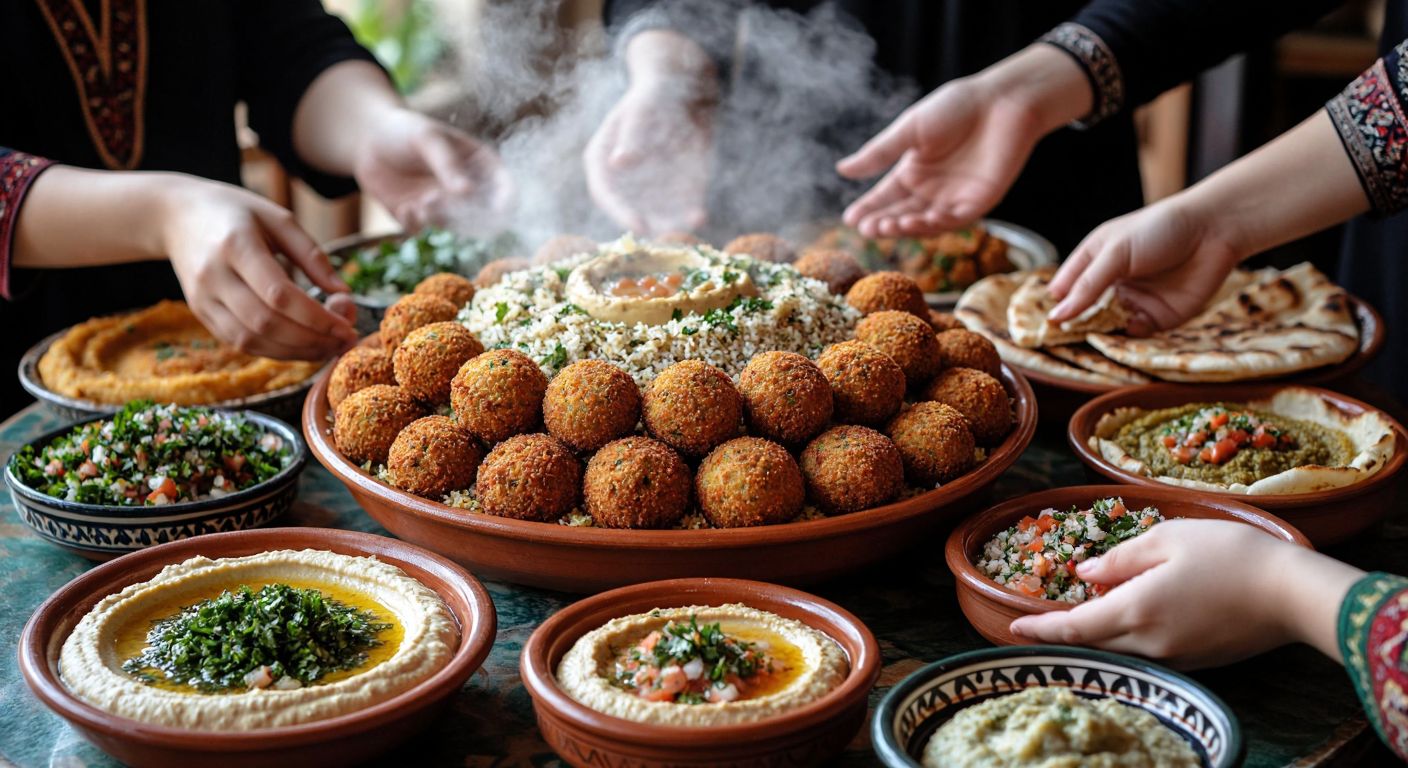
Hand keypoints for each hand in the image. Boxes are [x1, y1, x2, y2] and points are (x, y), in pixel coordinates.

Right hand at [161, 177, 358, 359]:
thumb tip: (345, 294)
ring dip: (296, 351)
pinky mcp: (200, 312)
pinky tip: (302, 346)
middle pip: (265, 322)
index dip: (316, 317)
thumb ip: (312, 256)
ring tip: (330, 347)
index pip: (278, 294)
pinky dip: (275, 351)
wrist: (176, 216)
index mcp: (234, 244)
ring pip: (251, 339)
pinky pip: (240, 342)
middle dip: (311, 339)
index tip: (347, 326)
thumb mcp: (279, 219)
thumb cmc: (237, 213)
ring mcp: (202, 298)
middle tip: (345, 342)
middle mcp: (213, 275)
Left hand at [354, 108, 513, 233]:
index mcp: (481, 165)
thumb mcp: (427, 139)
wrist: (369, 138)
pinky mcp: (420, 216)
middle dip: (466, 215)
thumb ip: (447, 164)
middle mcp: (468, 190)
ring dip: (439, 218)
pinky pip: (424, 230)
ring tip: (420, 202)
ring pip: (455, 228)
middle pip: (488, 217)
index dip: (508, 202)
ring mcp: (446, 205)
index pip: (508, 190)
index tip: (497, 209)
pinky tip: (405, 207)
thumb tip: (468, 192)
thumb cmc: (405, 129)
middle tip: (439, 199)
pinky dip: (416, 223)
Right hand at [584, 79, 713, 234]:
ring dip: (672, 223)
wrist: (682, 91)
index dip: (620, 212)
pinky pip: (679, 205)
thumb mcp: (643, 110)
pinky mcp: (672, 186)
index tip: (638, 226)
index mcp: (602, 158)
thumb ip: (632, 135)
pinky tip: (700, 215)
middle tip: (667, 235)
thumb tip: (618, 163)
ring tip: (689, 223)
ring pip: (656, 213)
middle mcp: (622, 179)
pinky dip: (689, 211)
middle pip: (631, 210)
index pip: (604, 192)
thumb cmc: (654, 95)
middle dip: (650, 223)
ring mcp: (647, 186)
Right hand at [838, 45, 1091, 238]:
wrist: (1002, 101)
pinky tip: (915, 220)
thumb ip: (879, 153)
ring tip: (887, 225)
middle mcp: (932, 190)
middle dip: (883, 223)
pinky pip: (953, 221)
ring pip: (925, 223)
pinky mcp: (979, 203)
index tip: (849, 219)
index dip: (868, 209)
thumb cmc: (956, 107)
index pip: (885, 197)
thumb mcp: (910, 129)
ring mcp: (954, 199)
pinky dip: (933, 224)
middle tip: (866, 229)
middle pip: (902, 214)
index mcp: (913, 171)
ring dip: (905, 228)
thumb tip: (842, 169)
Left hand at [1008, 519, 1360, 668]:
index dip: (1040, 628)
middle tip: (1035, 622)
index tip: (1013, 626)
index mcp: (1136, 609)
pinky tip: (1125, 619)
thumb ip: (1121, 558)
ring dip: (1095, 636)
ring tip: (1078, 615)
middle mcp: (1150, 642)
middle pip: (1092, 644)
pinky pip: (1147, 653)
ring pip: (1119, 650)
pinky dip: (1126, 639)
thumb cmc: (1232, 554)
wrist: (1293, 593)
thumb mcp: (1169, 538)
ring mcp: (1175, 657)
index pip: (1073, 627)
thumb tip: (1086, 572)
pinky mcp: (1197, 662)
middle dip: (1061, 634)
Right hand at [1046, 197, 1240, 332]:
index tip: (1041, 327)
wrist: (1214, 230)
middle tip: (1060, 342)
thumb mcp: (1116, 252)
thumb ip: (1087, 286)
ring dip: (1101, 334)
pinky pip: (1137, 334)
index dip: (1053, 307)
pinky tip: (1130, 327)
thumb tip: (1056, 316)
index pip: (1064, 290)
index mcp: (1093, 262)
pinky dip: (1130, 336)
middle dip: (1074, 327)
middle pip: (1084, 313)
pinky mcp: (1158, 318)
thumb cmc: (1159, 229)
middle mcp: (1110, 285)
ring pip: (1108, 327)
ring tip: (1094, 337)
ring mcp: (1133, 302)